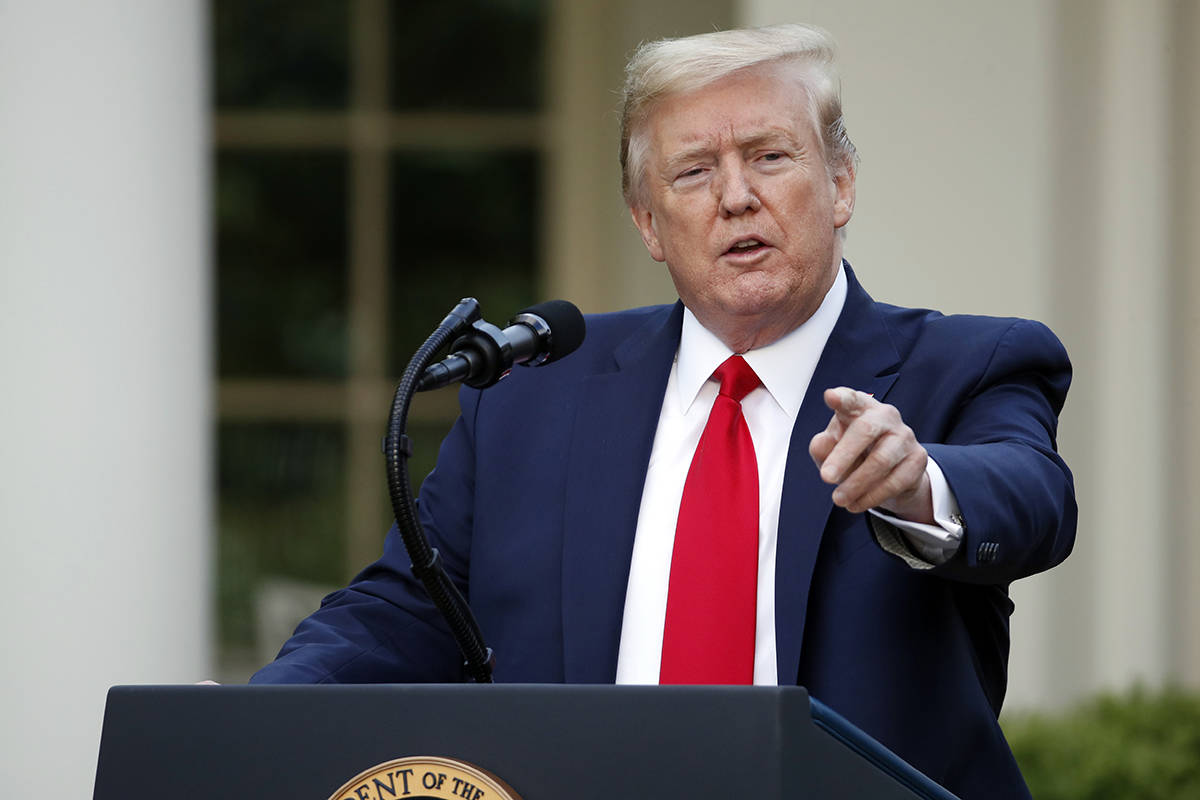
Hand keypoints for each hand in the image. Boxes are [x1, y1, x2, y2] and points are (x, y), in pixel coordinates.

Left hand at [808, 387, 932, 522]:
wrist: (889, 472)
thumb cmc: (854, 452)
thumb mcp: (831, 450)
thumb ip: (822, 447)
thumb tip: (821, 444)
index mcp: (860, 407)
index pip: (851, 399)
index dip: (841, 398)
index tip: (830, 397)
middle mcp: (885, 415)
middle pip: (865, 430)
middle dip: (843, 456)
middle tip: (825, 478)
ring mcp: (905, 435)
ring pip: (880, 460)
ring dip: (856, 484)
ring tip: (839, 500)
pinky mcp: (918, 458)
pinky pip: (894, 481)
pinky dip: (872, 496)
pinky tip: (856, 504)